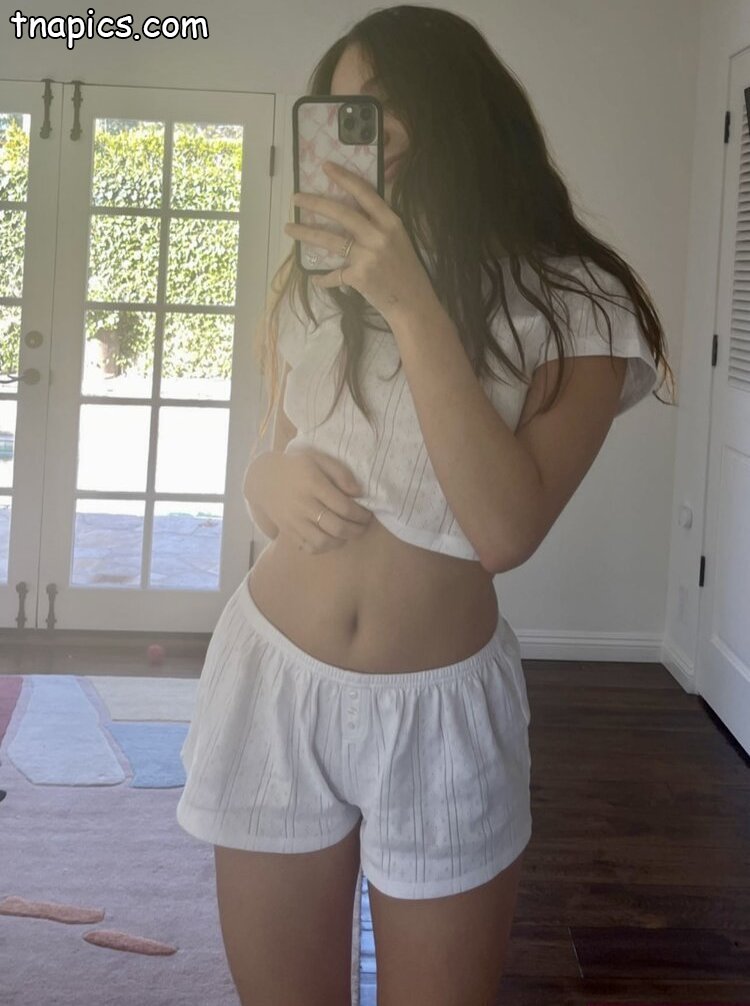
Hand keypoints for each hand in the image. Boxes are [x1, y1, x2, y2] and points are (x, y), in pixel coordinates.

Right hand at [244, 447, 373, 553]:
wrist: (264, 478)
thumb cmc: (297, 466)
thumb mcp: (318, 459)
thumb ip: (340, 473)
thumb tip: (358, 493)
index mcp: (313, 484)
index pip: (344, 507)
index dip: (361, 514)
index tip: (367, 514)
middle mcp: (303, 505)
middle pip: (337, 527)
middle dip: (356, 530)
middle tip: (363, 527)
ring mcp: (294, 521)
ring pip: (323, 541)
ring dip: (341, 541)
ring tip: (348, 534)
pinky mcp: (288, 531)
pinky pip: (308, 547)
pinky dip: (323, 548)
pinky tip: (330, 539)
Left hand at [283, 161, 437, 323]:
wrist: (414, 304)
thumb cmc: (406, 272)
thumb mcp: (398, 241)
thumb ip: (378, 227)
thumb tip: (349, 215)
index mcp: (391, 222)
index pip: (364, 193)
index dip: (344, 178)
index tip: (325, 167)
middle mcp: (379, 236)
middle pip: (341, 213)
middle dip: (315, 203)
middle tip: (295, 198)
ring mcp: (368, 256)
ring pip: (330, 240)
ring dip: (306, 233)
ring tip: (289, 228)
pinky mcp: (359, 277)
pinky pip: (334, 274)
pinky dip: (323, 278)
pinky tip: (315, 278)